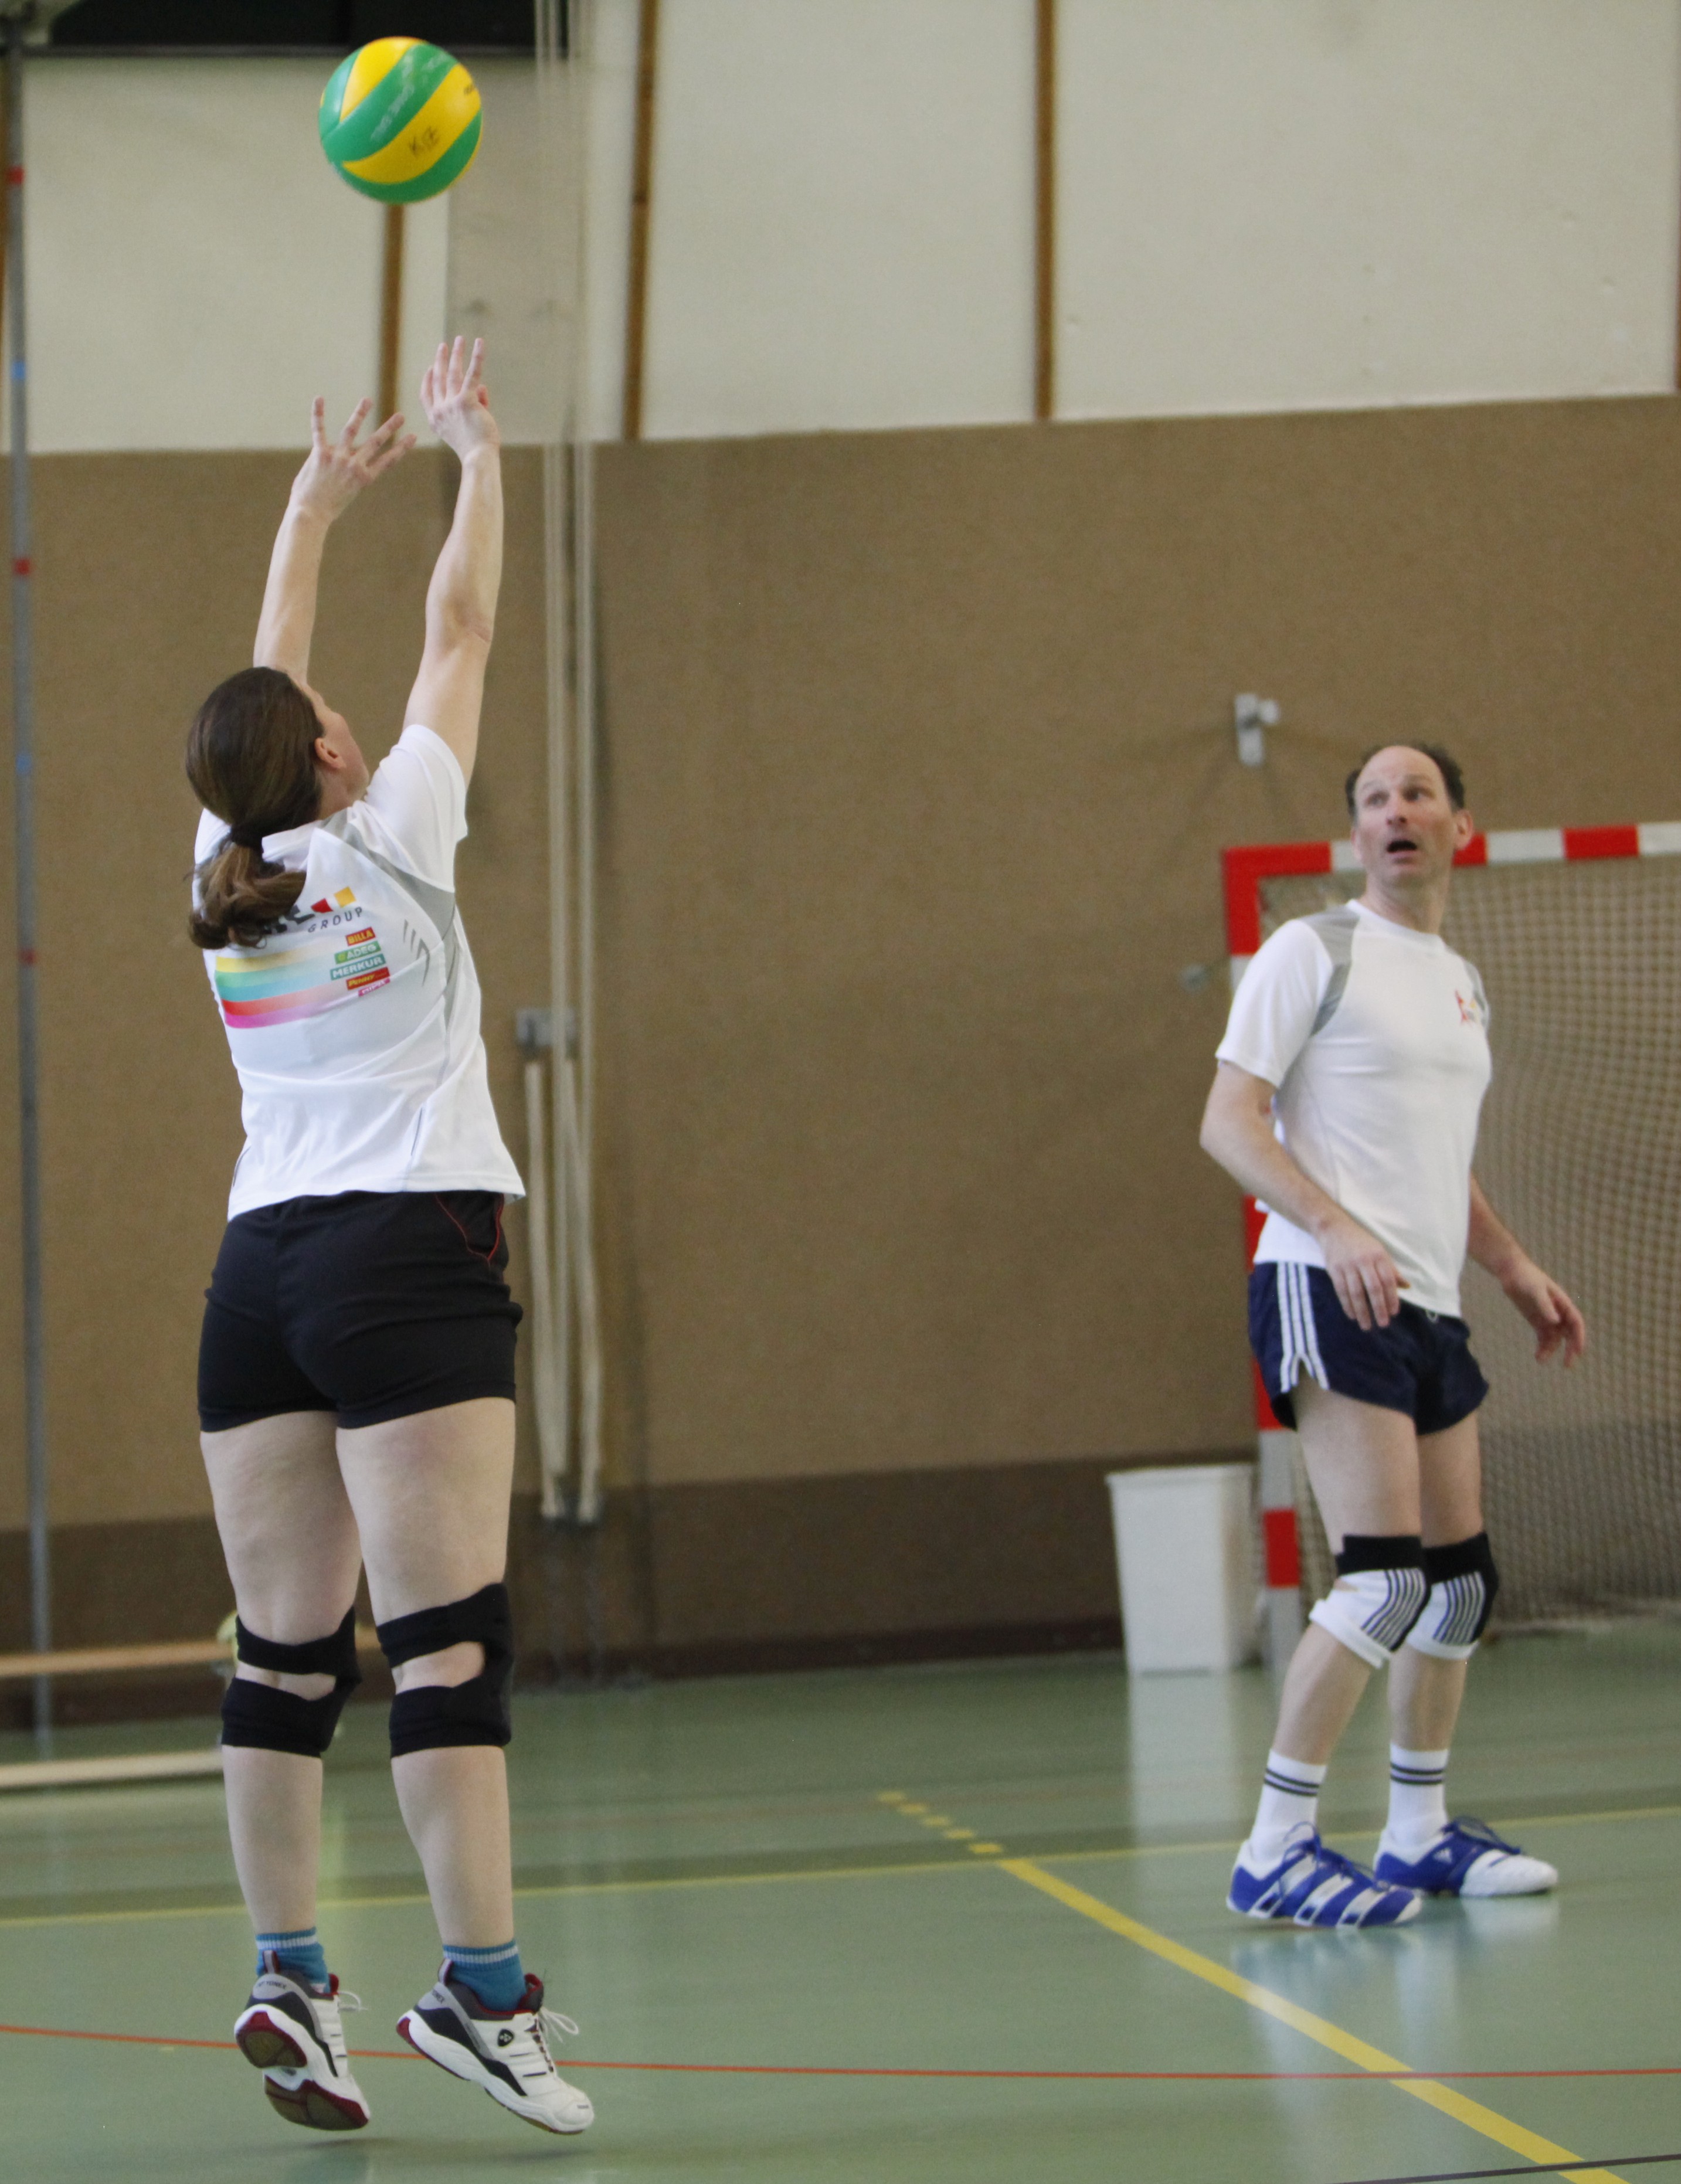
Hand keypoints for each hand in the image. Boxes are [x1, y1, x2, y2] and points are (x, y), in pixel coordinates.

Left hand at [290, 397, 413, 523]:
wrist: (311, 515)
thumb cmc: (327, 508)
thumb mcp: (345, 491)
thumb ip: (345, 470)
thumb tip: (341, 451)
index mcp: (364, 478)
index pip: (388, 460)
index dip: (402, 448)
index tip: (413, 437)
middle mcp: (354, 466)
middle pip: (375, 443)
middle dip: (389, 428)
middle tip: (401, 416)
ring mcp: (337, 458)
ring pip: (351, 431)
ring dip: (360, 414)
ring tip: (368, 400)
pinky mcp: (320, 454)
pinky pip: (319, 430)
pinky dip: (318, 414)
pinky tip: (319, 399)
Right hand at [421, 337, 499, 458]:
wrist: (478, 458)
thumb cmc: (476, 448)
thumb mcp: (468, 426)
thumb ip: (475, 405)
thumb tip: (482, 387)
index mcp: (435, 420)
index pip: (426, 395)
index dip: (427, 380)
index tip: (430, 367)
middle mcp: (439, 411)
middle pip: (438, 379)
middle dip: (440, 360)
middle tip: (443, 346)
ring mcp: (451, 405)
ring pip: (453, 373)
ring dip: (455, 354)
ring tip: (458, 340)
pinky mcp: (466, 401)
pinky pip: (473, 374)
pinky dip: (477, 357)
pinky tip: (480, 343)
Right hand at [1321, 1214, 1406, 1329]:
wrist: (1333, 1228)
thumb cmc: (1360, 1241)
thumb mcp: (1379, 1251)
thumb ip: (1391, 1270)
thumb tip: (1406, 1286)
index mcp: (1378, 1255)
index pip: (1388, 1280)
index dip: (1392, 1298)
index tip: (1394, 1313)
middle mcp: (1364, 1260)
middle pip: (1373, 1288)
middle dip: (1379, 1308)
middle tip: (1383, 1323)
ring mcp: (1348, 1265)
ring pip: (1356, 1292)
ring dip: (1362, 1311)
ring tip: (1366, 1325)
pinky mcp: (1334, 1269)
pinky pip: (1341, 1291)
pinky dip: (1347, 1305)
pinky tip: (1352, 1315)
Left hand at [1500, 1254, 1586, 1366]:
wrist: (1511, 1272)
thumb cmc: (1527, 1277)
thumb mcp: (1536, 1290)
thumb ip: (1545, 1305)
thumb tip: (1556, 1322)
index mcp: (1563, 1303)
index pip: (1576, 1323)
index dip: (1579, 1338)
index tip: (1578, 1351)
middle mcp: (1558, 1312)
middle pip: (1568, 1334)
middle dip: (1569, 1349)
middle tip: (1567, 1364)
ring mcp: (1547, 1316)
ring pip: (1554, 1338)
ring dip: (1550, 1350)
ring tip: (1540, 1360)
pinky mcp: (1536, 1320)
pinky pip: (1542, 1336)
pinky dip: (1542, 1346)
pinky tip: (1538, 1355)